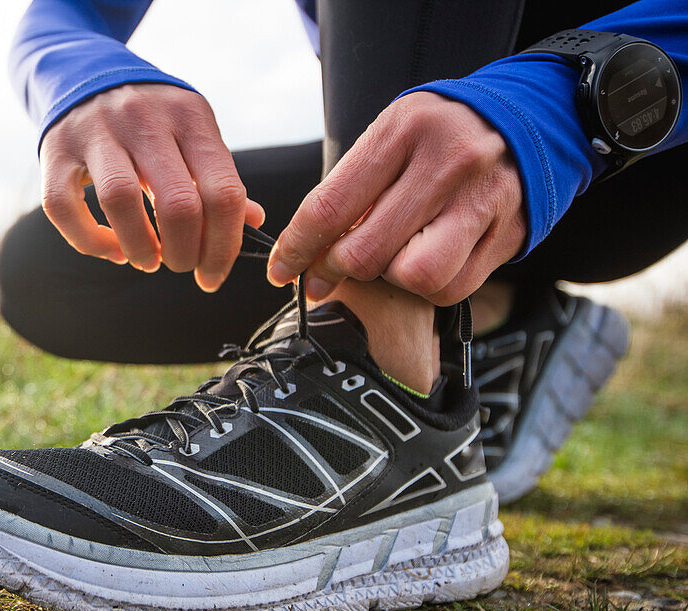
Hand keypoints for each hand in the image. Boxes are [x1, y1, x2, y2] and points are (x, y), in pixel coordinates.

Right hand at [40, 84, 264, 290]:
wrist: (85, 73)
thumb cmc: (149, 119)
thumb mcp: (190, 133)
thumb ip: (217, 178)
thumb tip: (253, 223)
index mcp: (189, 116)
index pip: (223, 192)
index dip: (225, 245)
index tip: (214, 273)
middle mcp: (143, 118)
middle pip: (178, 204)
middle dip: (184, 253)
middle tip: (181, 265)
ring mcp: (95, 131)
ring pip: (121, 201)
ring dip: (140, 248)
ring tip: (147, 261)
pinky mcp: (54, 150)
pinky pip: (64, 207)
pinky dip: (89, 241)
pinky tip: (112, 249)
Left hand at [267, 92, 525, 305]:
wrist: (529, 120)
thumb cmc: (440, 135)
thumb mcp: (391, 136)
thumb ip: (350, 188)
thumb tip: (304, 254)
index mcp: (403, 131)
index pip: (330, 207)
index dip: (297, 249)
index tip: (281, 271)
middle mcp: (446, 164)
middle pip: (365, 252)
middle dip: (334, 271)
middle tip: (326, 273)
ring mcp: (481, 201)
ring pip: (412, 276)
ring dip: (389, 278)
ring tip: (389, 257)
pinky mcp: (508, 235)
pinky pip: (450, 288)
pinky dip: (428, 287)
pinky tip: (425, 262)